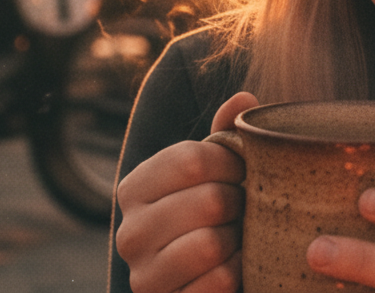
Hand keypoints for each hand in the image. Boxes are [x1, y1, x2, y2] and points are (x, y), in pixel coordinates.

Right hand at [115, 91, 259, 292]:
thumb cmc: (214, 215)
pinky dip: (237, 273)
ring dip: (239, 240)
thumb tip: (244, 99)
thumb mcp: (216, 171)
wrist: (207, 280)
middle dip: (240, 203)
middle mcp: (129, 231)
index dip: (233, 161)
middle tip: (245, 208)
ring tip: (239, 236)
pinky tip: (236, 267)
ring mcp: (143, 274)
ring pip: (210, 243)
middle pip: (209, 200)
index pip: (192, 158)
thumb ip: (226, 134)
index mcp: (135, 187)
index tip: (243, 170)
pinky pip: (217, 283)